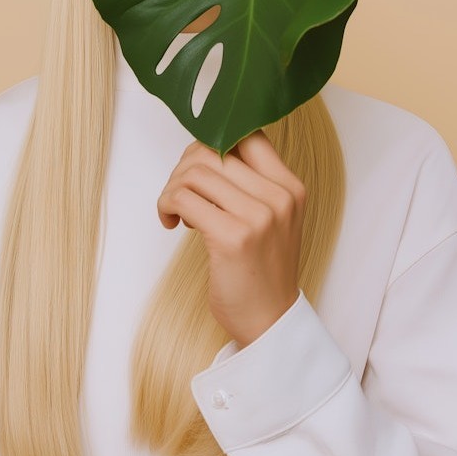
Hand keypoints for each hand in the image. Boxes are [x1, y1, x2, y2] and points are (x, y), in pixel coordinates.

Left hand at [157, 131, 306, 347]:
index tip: (197, 165)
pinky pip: (183, 198)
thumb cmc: (261, 269)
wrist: (270, 322)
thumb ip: (248, 183)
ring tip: (176, 210)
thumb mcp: (270, 217)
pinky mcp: (232, 237)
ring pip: (195, 171)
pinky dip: (167, 205)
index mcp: (289, 186)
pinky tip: (171, 222)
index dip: (213, 140)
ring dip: (172, 188)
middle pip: (214, 149)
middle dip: (184, 167)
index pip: (247, 133)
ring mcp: (258, 216)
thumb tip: (202, 150)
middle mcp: (278, 196)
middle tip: (179, 192)